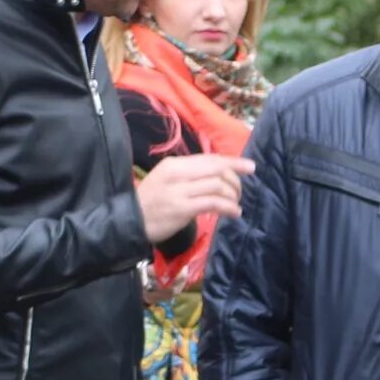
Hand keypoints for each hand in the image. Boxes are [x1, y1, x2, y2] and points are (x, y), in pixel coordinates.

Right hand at [136, 154, 250, 242]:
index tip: (251, 167)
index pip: (210, 159)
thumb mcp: (167, 180)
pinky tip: (233, 213)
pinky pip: (213, 203)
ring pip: (218, 185)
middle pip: (217, 169)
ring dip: (233, 195)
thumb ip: (190, 175)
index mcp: (175, 164)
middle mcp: (178, 173)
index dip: (233, 161)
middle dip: (236, 180)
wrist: (129, 221)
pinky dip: (228, 207)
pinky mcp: (182, 209)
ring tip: (236, 204)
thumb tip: (218, 175)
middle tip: (240, 192)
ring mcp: (179, 191)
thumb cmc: (150, 202)